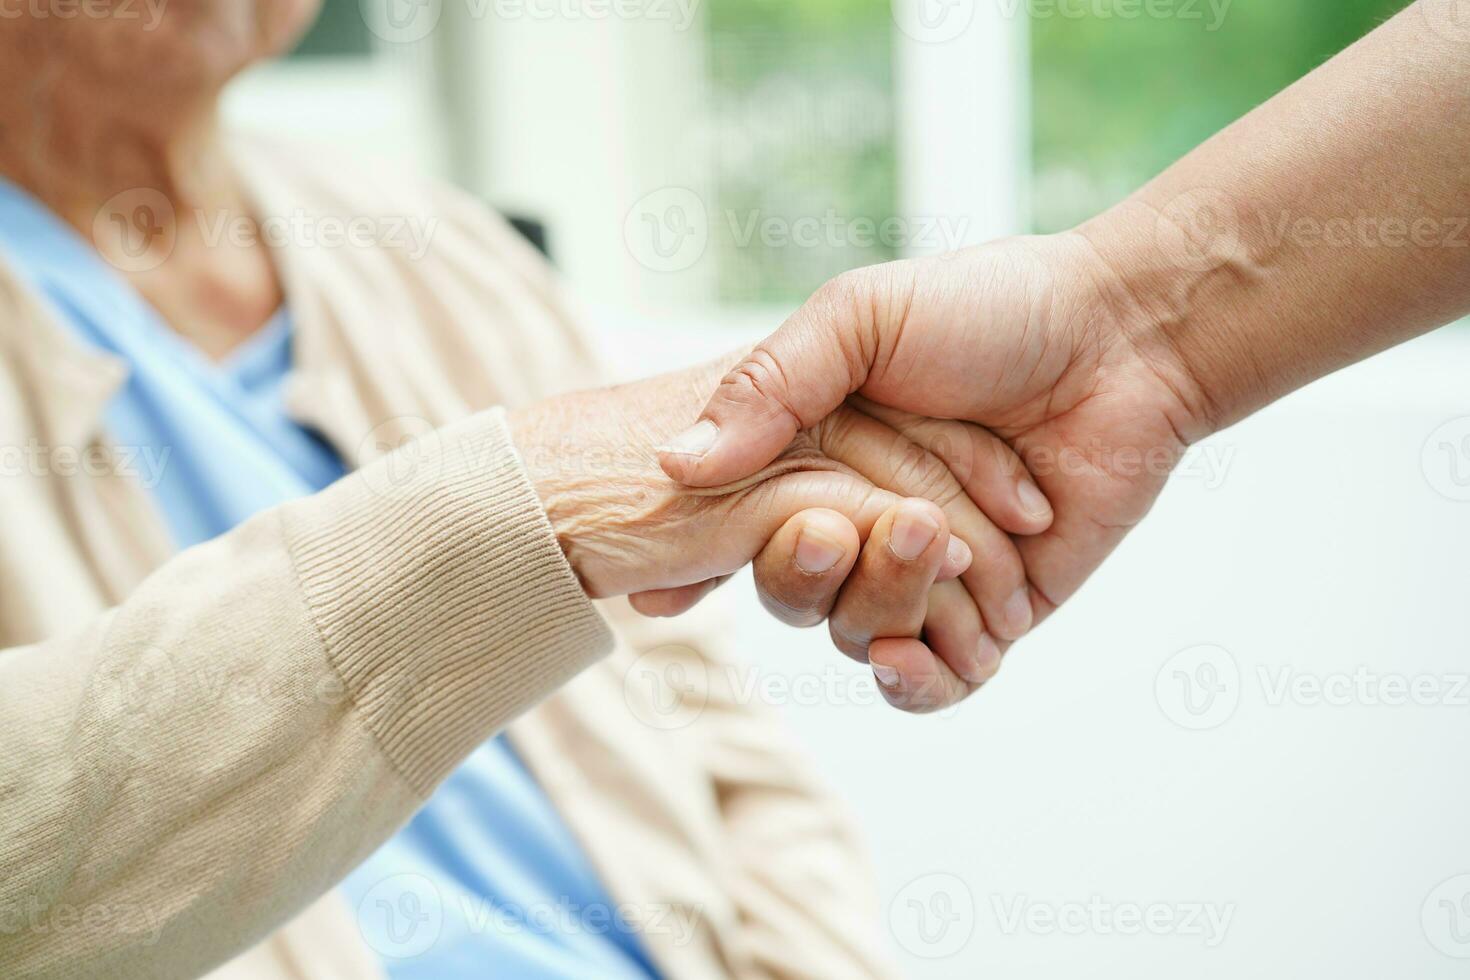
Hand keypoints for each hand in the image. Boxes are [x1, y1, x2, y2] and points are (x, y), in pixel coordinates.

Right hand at [657, 233, 1211, 706]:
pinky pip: (938, 680)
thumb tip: (672, 464)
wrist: (1123, 338)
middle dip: (821, 573)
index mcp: (816, 455)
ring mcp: (928, 569)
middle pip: (798, 595)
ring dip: (891, 600)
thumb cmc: (989, 309)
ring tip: (942, 536)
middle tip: (876, 516)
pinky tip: (916, 656)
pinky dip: (921, 680)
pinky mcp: (994, 611)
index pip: (738, 531)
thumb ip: (768, 386)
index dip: (702, 564)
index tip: (665, 591)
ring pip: (864, 637)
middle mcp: (863, 516)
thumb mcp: (858, 318)